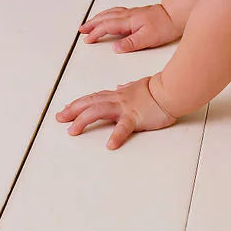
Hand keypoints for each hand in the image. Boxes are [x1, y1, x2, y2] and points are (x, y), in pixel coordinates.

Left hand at [56, 76, 175, 149]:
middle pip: (90, 103)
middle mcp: (118, 100)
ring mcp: (125, 108)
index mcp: (119, 94)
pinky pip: (123, 127)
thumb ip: (128, 88)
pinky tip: (109, 145)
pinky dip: (116, 136)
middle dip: (72, 110)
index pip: (94, 98)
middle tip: (59, 118)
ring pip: (99, 111)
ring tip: (72, 131)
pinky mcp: (135, 118)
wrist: (171, 89)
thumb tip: (120, 86)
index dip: (79, 103)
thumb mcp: (138, 85)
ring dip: (83, 121)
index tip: (66, 109)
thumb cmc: (158, 89)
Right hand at [78, 3, 179, 51]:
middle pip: (105, 17)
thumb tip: (115, 48)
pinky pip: (116, 12)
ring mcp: (132, 13)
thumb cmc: (165, 26)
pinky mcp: (136, 13)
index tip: (87, 40)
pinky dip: (107, 14)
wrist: (176, 14)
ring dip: (98, 18)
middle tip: (82, 30)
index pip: (107, 26)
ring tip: (90, 23)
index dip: (96, 33)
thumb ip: (130, 43)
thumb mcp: (148, 38)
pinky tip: (108, 17)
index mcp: (129, 21)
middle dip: (92, 23)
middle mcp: (129, 15)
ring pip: (110, 13)